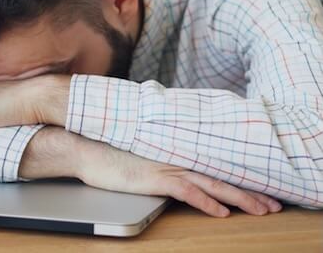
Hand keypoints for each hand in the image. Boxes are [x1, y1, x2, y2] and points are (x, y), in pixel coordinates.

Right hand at [73, 135, 281, 216]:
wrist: (88, 148)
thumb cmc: (110, 152)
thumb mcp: (140, 154)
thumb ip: (160, 158)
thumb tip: (172, 166)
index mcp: (174, 153)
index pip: (213, 167)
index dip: (238, 179)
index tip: (259, 190)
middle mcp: (175, 158)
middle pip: (220, 176)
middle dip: (249, 191)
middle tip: (272, 205)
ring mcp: (166, 167)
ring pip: (211, 183)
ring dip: (238, 197)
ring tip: (261, 210)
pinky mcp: (154, 178)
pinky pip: (187, 191)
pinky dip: (205, 202)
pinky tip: (221, 212)